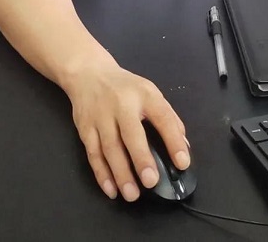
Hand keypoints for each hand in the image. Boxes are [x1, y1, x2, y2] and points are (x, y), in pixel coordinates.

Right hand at [67, 61, 188, 201]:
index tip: (182, 163)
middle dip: (141, 158)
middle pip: (131, 133)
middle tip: (151, 182)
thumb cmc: (125, 87)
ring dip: (120, 173)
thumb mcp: (150, 92)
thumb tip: (182, 147)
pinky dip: (101, 174)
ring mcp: (100, 116)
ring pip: (109, 148)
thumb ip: (167, 117)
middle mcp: (121, 104)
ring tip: (132, 194)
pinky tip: (111, 189)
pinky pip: (93, 154)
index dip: (173, 140)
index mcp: (144, 94)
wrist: (89, 73)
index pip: (162, 117)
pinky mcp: (84, 127)